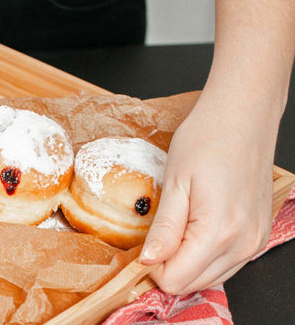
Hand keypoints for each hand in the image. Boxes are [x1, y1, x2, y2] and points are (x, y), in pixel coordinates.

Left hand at [140, 93, 276, 294]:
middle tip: (154, 236)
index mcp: (218, 233)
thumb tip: (149, 261)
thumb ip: (164, 228)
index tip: (140, 247)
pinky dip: (205, 255)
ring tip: (175, 227)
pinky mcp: (258, 234)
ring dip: (187, 262)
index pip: (176, 280)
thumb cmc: (207, 139)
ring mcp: (254, 241)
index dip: (151, 267)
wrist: (243, 116)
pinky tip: (194, 228)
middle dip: (167, 266)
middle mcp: (243, 244)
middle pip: (193, 284)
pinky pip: (227, 262)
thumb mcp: (175, 182)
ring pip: (211, 277)